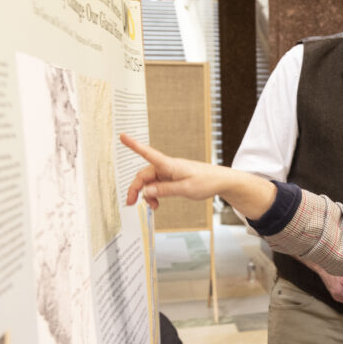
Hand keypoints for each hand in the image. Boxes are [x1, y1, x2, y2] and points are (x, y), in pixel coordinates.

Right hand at [120, 134, 275, 218]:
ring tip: (153, 207)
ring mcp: (169, 173)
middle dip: (136, 188)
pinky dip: (154, 194)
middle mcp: (167, 167)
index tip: (123, 136)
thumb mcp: (185, 189)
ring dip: (147, 194)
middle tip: (131, 203)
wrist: (220, 181)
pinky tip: (157, 203)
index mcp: (169, 165)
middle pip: (144, 175)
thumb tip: (146, 191)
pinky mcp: (172, 178)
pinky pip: (157, 185)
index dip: (134, 145)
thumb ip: (164, 190)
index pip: (148, 153)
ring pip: (150, 182)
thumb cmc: (206, 181)